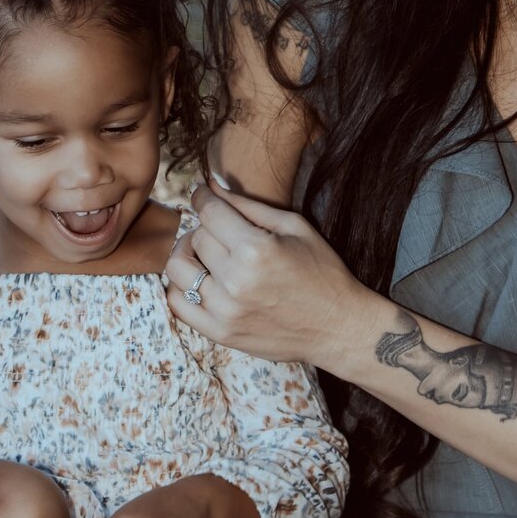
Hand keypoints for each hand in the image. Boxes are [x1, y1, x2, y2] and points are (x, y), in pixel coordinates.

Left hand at [164, 182, 366, 370]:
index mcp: (255, 249)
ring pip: (178, 268)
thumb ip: (250, 205)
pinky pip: (178, 304)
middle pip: (196, 237)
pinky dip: (180, 287)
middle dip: (205, 227)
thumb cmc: (322, 271)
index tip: (203, 194)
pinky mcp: (221, 332)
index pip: (209, 212)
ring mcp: (225, 310)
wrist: (338, 327)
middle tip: (220, 229)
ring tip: (206, 254)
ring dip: (188, 255)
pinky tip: (199, 279)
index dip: (203, 197)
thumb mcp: (295, 227)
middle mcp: (235, 280)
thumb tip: (214, 184)